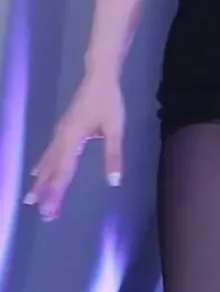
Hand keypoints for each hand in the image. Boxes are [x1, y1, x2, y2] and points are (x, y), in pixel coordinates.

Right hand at [24, 74, 125, 220]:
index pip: (63, 173)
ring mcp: (59, 134)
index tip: (50, 211)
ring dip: (42, 182)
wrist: (98, 77)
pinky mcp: (62, 130)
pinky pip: (49, 153)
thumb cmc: (109, 102)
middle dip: (46, 192)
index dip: (56, 193)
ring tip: (32, 200)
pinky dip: (43, 167)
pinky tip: (38, 173)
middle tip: (42, 214)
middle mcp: (60, 139)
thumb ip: (113, 155)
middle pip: (52, 171)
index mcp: (72, 139)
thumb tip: (114, 181)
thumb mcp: (115, 128)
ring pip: (48, 163)